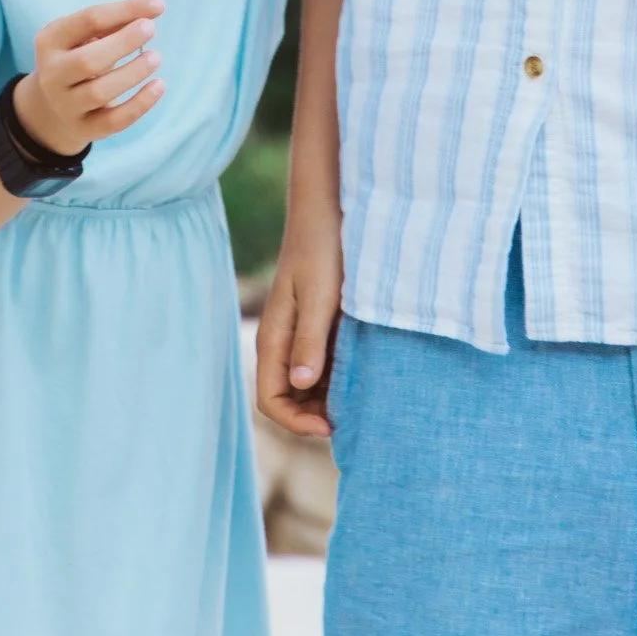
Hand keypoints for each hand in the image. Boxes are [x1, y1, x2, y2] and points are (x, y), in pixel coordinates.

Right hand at [15, 0, 164, 158]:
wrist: (53, 104)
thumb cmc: (79, 55)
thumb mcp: (86, 35)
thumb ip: (116, 20)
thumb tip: (152, 7)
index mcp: (51, 40)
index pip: (88, 20)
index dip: (125, 10)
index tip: (158, 5)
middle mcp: (52, 74)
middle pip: (87, 60)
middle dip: (123, 43)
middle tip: (150, 29)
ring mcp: (65, 105)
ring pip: (100, 92)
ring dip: (133, 73)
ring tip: (156, 57)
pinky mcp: (84, 128)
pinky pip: (113, 121)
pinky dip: (139, 104)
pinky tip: (159, 86)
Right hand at [256, 210, 342, 437]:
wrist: (329, 210)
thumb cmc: (321, 249)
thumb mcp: (320, 296)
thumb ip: (311, 339)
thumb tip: (303, 385)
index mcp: (274, 338)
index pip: (271, 400)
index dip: (296, 423)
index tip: (332, 425)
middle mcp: (283, 342)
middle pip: (290, 399)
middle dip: (315, 416)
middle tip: (354, 417)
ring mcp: (301, 335)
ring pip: (309, 386)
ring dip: (330, 398)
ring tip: (363, 398)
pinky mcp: (320, 326)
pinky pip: (325, 365)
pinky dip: (340, 377)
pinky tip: (365, 374)